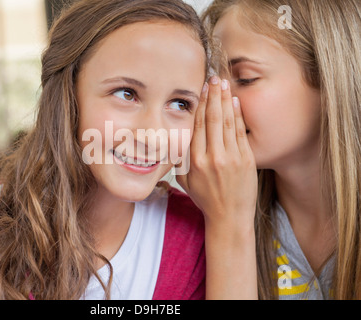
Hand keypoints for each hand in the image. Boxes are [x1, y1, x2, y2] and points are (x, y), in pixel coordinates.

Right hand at [176, 76, 258, 298]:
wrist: (229, 217)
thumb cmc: (206, 198)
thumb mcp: (185, 181)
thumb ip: (181, 158)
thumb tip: (180, 135)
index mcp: (195, 162)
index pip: (197, 126)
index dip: (199, 105)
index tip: (200, 89)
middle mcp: (213, 158)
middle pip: (213, 119)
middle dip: (212, 96)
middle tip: (213, 78)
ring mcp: (232, 158)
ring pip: (227, 122)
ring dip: (225, 100)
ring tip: (223, 83)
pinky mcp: (246, 160)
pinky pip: (240, 132)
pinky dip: (238, 115)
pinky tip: (235, 101)